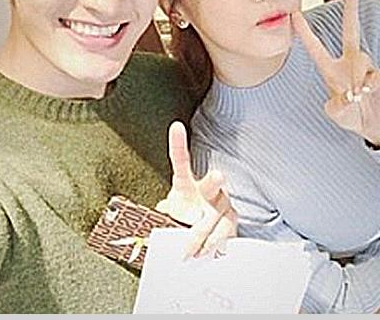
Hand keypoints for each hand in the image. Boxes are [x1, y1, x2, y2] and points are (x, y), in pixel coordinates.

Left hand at [156, 120, 236, 257]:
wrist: (204, 231)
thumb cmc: (183, 218)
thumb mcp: (167, 215)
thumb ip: (159, 216)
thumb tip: (147, 218)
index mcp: (186, 184)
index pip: (181, 161)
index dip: (178, 143)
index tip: (176, 127)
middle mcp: (209, 190)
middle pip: (211, 184)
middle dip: (214, 180)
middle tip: (218, 175)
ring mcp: (223, 206)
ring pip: (218, 216)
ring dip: (206, 233)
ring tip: (193, 248)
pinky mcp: (232, 223)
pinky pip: (225, 234)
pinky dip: (215, 245)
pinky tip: (207, 251)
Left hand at [292, 0, 379, 146]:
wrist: (371, 125)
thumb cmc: (351, 115)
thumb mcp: (336, 113)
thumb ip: (337, 106)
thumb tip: (348, 96)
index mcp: (330, 68)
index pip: (315, 46)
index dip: (304, 31)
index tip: (295, 14)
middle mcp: (349, 62)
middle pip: (350, 29)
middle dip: (351, 7)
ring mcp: (366, 67)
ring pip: (360, 61)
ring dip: (356, 79)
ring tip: (356, 96)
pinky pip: (373, 76)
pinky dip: (368, 87)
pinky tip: (367, 95)